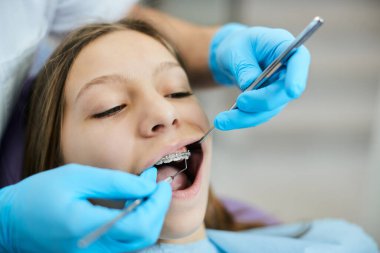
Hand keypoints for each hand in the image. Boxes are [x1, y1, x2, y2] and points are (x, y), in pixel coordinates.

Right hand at [0, 164, 170, 252]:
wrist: (13, 222)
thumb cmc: (39, 195)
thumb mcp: (77, 178)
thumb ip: (116, 183)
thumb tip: (147, 185)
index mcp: (87, 228)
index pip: (140, 223)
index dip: (158, 202)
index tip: (161, 182)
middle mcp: (94, 250)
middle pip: (145, 235)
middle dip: (158, 208)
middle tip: (155, 184)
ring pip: (139, 242)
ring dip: (150, 215)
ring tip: (145, 190)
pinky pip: (127, 243)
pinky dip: (138, 223)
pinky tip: (134, 204)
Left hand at [209, 23, 310, 129]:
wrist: (232, 57)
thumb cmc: (237, 45)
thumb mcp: (235, 49)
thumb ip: (243, 65)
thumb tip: (249, 84)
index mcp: (283, 46)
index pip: (299, 60)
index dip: (298, 76)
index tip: (291, 91)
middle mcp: (288, 70)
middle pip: (283, 92)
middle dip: (262, 101)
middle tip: (240, 102)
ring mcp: (280, 89)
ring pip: (269, 109)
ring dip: (246, 117)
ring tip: (221, 120)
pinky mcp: (270, 103)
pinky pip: (258, 115)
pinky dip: (240, 120)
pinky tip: (223, 121)